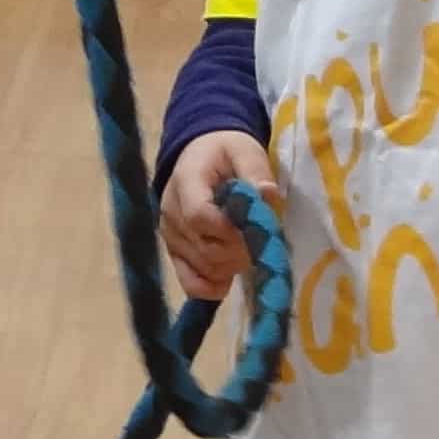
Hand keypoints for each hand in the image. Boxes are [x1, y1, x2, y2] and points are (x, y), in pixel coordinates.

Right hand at [163, 133, 280, 302]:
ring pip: (203, 267)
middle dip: (239, 250)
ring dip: (232, 266)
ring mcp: (170, 235)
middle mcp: (170, 211)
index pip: (199, 216)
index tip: (256, 229)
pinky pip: (188, 282)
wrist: (201, 153)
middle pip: (204, 248)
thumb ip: (256, 172)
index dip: (230, 231)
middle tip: (261, 240)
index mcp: (185, 181)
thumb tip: (268, 195)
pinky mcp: (174, 251)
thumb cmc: (226, 152)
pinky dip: (210, 287)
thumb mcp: (245, 151)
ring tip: (248, 248)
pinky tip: (228, 281)